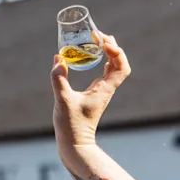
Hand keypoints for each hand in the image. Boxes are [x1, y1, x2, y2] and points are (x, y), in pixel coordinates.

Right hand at [50, 33, 130, 154]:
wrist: (74, 144)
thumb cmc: (71, 125)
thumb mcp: (62, 100)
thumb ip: (59, 79)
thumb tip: (58, 58)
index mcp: (104, 89)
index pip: (121, 67)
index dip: (116, 51)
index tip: (103, 42)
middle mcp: (106, 89)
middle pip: (119, 63)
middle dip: (112, 46)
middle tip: (98, 35)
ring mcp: (102, 91)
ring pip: (113, 67)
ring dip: (108, 52)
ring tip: (96, 40)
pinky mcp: (95, 93)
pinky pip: (104, 73)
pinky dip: (102, 61)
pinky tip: (93, 55)